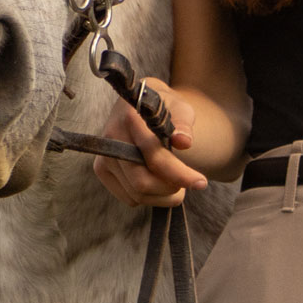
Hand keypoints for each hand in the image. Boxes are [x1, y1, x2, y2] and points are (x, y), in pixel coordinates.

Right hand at [90, 76, 206, 206]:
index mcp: (131, 119)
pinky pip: (129, 198)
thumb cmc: (164, 108)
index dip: (179, 174)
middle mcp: (111, 139)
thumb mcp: (179, 107)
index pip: (154, 157)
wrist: (139, 104)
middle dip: (170, 189)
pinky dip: (149, 197)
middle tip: (188, 183)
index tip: (201, 182)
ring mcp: (104, 156)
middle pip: (141, 182)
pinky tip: (157, 180)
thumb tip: (184, 142)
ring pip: (136, 195)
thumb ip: (183, 124)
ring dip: (163, 196)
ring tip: (175, 182)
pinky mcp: (101, 169)